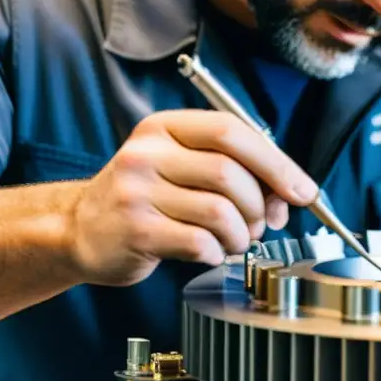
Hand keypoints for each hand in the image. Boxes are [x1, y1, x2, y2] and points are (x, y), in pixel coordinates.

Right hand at [68, 109, 318, 285]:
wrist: (78, 230)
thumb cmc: (146, 198)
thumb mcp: (183, 168)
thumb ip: (236, 172)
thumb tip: (290, 195)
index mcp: (165, 128)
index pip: (232, 132)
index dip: (276, 163)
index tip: (302, 191)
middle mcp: (147, 153)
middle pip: (230, 174)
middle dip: (259, 206)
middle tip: (261, 225)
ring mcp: (137, 192)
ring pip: (221, 212)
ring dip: (242, 235)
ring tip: (234, 241)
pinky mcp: (136, 231)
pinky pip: (200, 243)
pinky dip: (218, 252)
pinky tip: (209, 252)